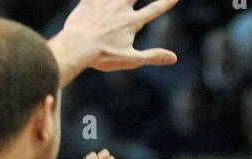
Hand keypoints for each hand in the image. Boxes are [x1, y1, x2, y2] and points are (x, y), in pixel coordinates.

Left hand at [56, 0, 179, 76]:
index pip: (154, 10)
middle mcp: (120, 8)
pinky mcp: (88, 1)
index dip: (166, 2)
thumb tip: (173, 58)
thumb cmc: (104, 56)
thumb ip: (152, 56)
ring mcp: (104, 2)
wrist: (78, 46)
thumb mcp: (131, 60)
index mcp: (132, 22)